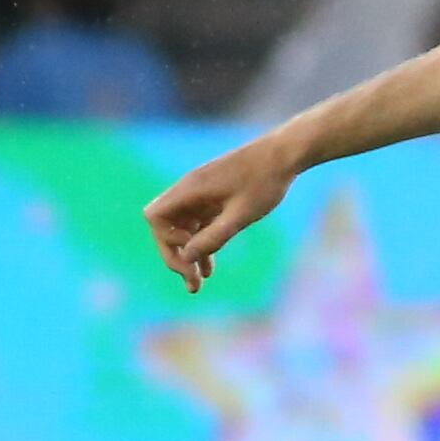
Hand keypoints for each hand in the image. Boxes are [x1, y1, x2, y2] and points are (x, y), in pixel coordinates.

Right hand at [142, 135, 298, 292]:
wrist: (284, 155)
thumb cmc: (264, 182)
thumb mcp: (241, 215)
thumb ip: (214, 237)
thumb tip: (187, 259)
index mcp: (190, 190)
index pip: (155, 218)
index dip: (167, 239)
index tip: (193, 250)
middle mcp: (189, 191)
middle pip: (165, 227)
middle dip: (175, 256)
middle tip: (192, 284)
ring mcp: (201, 195)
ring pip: (183, 230)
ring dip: (188, 255)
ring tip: (198, 285)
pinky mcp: (213, 198)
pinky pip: (198, 225)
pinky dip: (202, 245)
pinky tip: (209, 268)